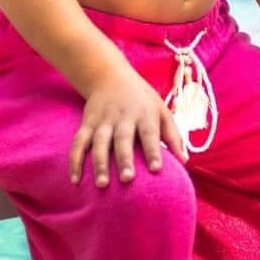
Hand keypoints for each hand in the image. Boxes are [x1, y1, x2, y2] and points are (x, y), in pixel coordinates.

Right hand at [69, 67, 187, 187]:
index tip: (157, 169)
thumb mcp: (161, 110)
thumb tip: (185, 161)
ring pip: (99, 142)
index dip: (153, 151)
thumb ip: (173, 136)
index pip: (150, 134)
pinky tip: (76, 180)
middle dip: (124, 159)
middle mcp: (123, 117)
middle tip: (127, 179)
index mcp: (144, 114)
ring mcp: (102, 120)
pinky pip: (78, 143)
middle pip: (123, 139)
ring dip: (99, 163)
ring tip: (101, 184)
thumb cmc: (142, 98)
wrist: (109, 75)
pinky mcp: (87, 123)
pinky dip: (75, 161)